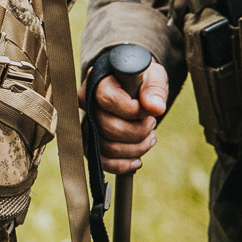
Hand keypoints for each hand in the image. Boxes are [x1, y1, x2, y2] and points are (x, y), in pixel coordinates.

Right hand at [84, 58, 169, 172]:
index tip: (148, 110)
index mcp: (97, 82)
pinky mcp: (91, 142)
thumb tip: (155, 108)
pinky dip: (122, 165)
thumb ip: (154, 89)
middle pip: (108, 127)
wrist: (134, 87)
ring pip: (107, 147)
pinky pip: (102, 161)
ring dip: (135, 149)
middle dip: (138, 131)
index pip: (108, 99)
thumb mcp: (153, 76)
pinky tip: (137, 160)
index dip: (133, 110)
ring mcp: (86, 125)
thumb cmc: (142, 80)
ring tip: (150, 138)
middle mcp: (86, 104)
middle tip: (152, 123)